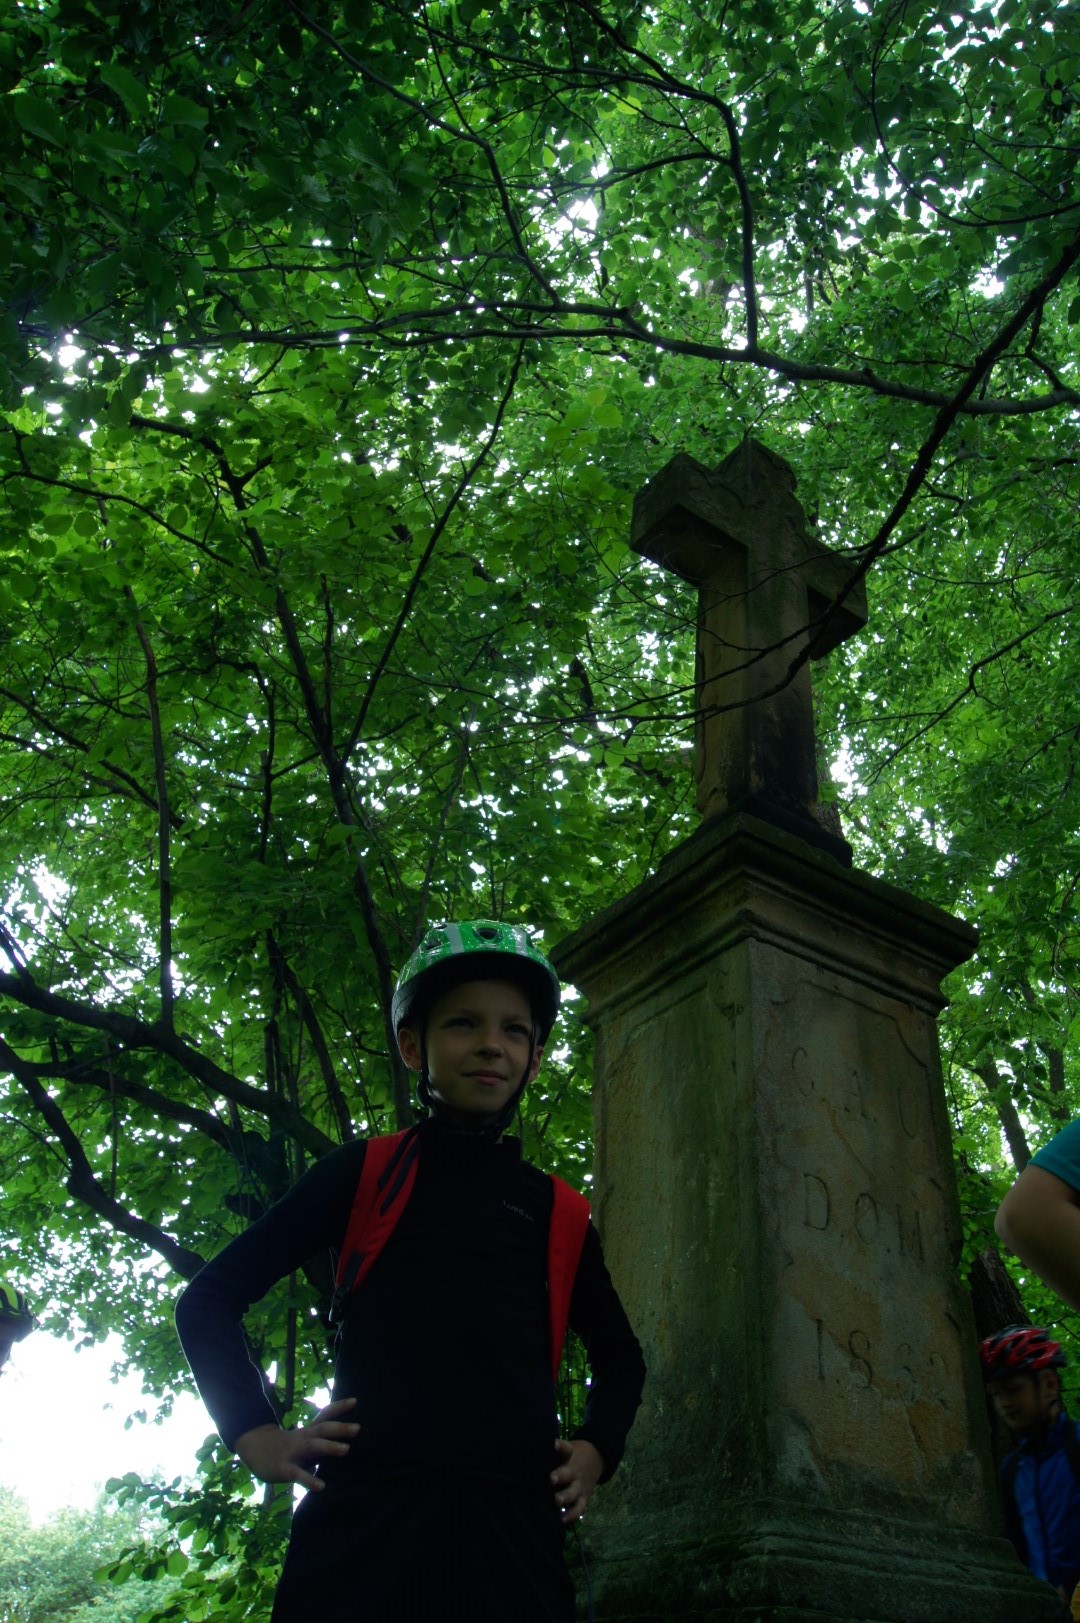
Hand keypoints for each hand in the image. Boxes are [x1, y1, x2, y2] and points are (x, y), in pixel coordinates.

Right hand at [234, 1397, 359, 1491]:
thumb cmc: (285, 1446)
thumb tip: (343, 1441)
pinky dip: (309, 1480)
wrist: (253, 1447)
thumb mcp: (302, 1439)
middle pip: (322, 1429)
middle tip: (358, 1428)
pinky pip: (298, 1474)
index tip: (355, 1401)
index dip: (339, 1408)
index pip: (324, 1415)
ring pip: (312, 1446)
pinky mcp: (284, 1468)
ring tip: (346, 1450)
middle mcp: (302, 1438)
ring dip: (329, 1447)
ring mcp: (293, 1452)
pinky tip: (321, 1487)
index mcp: (307, 1431)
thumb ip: (320, 1440)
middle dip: (340, 1428)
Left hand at [550, 1437, 602, 1524]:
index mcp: (570, 1455)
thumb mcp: (567, 1448)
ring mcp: (579, 1485)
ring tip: (557, 1501)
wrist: (596, 1458)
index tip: (553, 1444)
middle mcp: (574, 1471)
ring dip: (566, 1497)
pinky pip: (579, 1508)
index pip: (565, 1448)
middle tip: (551, 1479)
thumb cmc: (572, 1455)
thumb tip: (527, 1451)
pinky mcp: (583, 1497)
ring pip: (573, 1492)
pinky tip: (562, 1520)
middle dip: (560, 1476)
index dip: (560, 1446)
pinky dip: (572, 1515)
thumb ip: (551, 1452)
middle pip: (568, 1473)